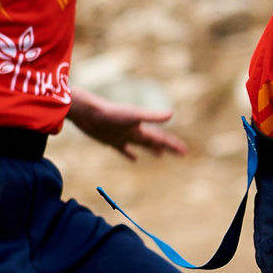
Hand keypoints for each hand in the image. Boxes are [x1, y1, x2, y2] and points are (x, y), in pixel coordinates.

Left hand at [69, 89, 188, 159]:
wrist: (89, 112)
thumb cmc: (111, 113)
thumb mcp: (134, 115)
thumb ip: (152, 116)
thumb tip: (172, 113)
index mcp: (141, 128)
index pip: (161, 138)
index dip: (173, 144)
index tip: (184, 151)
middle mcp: (134, 131)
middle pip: (154, 141)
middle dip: (167, 147)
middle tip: (180, 154)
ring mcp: (123, 136)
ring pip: (142, 145)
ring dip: (152, 149)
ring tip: (160, 155)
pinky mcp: (111, 141)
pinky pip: (123, 149)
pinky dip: (129, 154)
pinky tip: (134, 159)